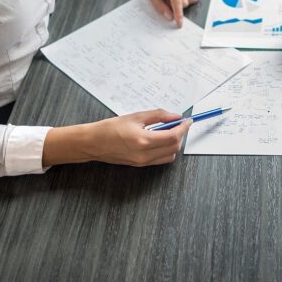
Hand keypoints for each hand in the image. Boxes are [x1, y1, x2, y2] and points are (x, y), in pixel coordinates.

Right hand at [43, 109, 191, 167]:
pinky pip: (160, 160)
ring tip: (169, 131)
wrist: (93, 143)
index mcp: (143, 140)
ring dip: (174, 144)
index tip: (188, 120)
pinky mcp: (140, 165)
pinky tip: (160, 139)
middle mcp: (145, 154)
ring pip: (169, 156)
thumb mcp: (136, 116)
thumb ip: (158, 116)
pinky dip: (166, 150)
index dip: (183, 128)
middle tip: (179, 124)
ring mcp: (143, 162)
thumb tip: (176, 116)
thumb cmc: (110, 128)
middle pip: (174, 148)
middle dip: (181, 135)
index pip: (173, 136)